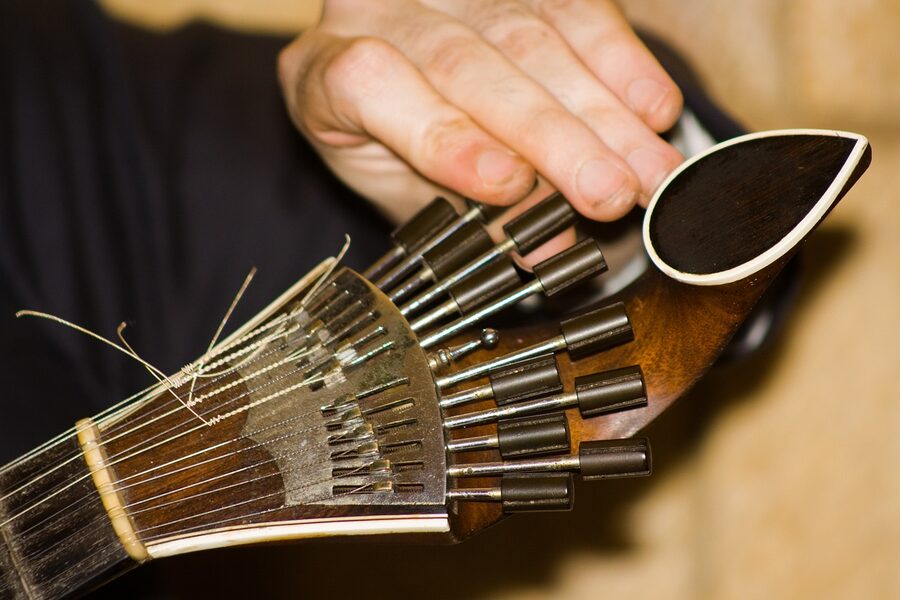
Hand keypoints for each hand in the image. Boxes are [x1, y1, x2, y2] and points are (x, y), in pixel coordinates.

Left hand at [278, 0, 683, 224]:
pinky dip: (621, 60)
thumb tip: (546, 247)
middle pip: (466, 61)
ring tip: (651, 172)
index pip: (372, 83)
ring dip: (604, 109)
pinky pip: (573, 5)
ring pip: (531, 32)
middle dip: (552, 133)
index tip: (509, 184)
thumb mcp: (417, 196)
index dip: (443, 134)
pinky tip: (655, 108)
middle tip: (612, 192)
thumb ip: (472, 216)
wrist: (409, 89)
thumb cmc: (399, 155)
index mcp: (325, 72)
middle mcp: (378, 9)